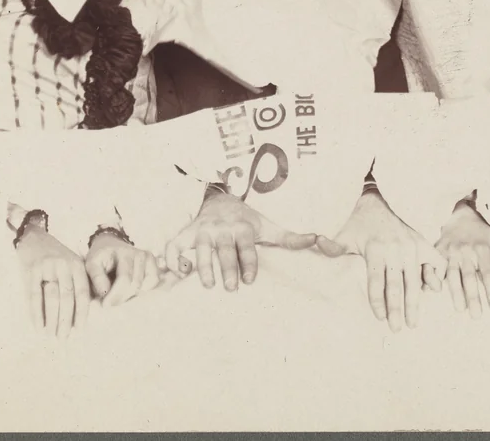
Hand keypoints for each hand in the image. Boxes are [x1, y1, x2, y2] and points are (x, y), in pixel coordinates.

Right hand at [15, 228, 89, 337]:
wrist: (32, 237)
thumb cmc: (55, 257)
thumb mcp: (71, 264)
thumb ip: (77, 283)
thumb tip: (81, 315)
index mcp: (77, 265)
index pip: (83, 293)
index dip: (82, 313)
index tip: (80, 330)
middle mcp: (64, 265)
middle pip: (67, 298)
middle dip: (66, 321)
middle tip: (63, 339)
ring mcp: (47, 267)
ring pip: (51, 298)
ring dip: (51, 320)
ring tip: (50, 336)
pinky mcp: (31, 270)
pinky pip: (34, 296)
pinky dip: (36, 313)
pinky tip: (38, 326)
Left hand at [84, 233, 183, 307]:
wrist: (110, 245)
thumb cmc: (100, 258)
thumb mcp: (91, 264)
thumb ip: (97, 278)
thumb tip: (105, 293)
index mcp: (122, 252)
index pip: (124, 278)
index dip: (115, 295)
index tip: (105, 305)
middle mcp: (138, 253)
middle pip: (135, 285)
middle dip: (122, 298)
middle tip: (110, 303)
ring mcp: (148, 257)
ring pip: (144, 286)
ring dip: (131, 295)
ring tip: (119, 294)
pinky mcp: (153, 262)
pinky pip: (153, 282)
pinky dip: (143, 289)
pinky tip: (131, 289)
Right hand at [165, 189, 315, 290]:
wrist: (220, 201)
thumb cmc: (247, 221)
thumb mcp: (269, 226)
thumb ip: (290, 238)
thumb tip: (316, 239)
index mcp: (243, 228)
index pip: (246, 246)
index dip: (248, 262)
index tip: (251, 279)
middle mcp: (222, 229)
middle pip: (224, 250)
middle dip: (226, 268)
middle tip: (230, 288)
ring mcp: (203, 231)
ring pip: (199, 248)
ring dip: (202, 266)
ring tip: (207, 285)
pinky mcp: (186, 233)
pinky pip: (175, 245)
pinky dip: (173, 258)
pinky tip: (178, 273)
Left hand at [317, 189, 444, 331]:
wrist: (382, 202)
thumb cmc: (361, 223)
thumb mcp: (346, 234)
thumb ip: (334, 247)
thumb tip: (318, 243)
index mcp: (376, 249)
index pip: (376, 281)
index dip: (378, 301)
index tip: (379, 318)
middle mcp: (396, 249)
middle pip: (397, 285)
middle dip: (397, 309)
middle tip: (397, 329)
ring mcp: (412, 247)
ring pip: (415, 280)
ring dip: (415, 302)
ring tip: (413, 322)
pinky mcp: (423, 244)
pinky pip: (434, 263)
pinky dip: (434, 277)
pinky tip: (432, 293)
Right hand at [436, 203, 489, 316]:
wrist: (461, 216)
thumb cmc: (483, 235)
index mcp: (482, 249)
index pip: (489, 273)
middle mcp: (465, 251)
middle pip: (469, 276)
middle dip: (472, 297)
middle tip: (477, 316)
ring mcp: (449, 251)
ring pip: (450, 274)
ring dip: (453, 292)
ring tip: (460, 309)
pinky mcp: (436, 250)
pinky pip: (431, 265)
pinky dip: (430, 278)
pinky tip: (430, 292)